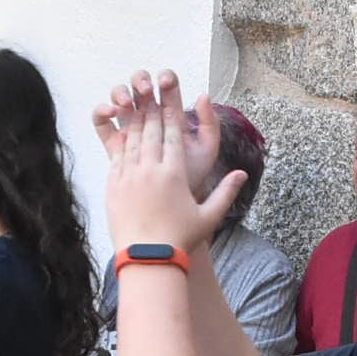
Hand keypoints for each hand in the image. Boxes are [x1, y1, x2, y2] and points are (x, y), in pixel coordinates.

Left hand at [101, 70, 245, 254]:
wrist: (147, 259)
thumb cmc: (181, 240)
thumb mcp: (209, 217)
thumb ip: (226, 192)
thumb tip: (243, 174)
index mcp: (174, 174)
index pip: (172, 136)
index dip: (172, 117)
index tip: (171, 103)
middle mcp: (150, 170)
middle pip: (151, 132)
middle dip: (153, 112)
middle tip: (153, 97)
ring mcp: (128, 177)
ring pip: (132, 141)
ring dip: (136, 123)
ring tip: (138, 109)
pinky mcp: (113, 187)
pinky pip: (117, 158)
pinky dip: (121, 143)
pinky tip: (124, 136)